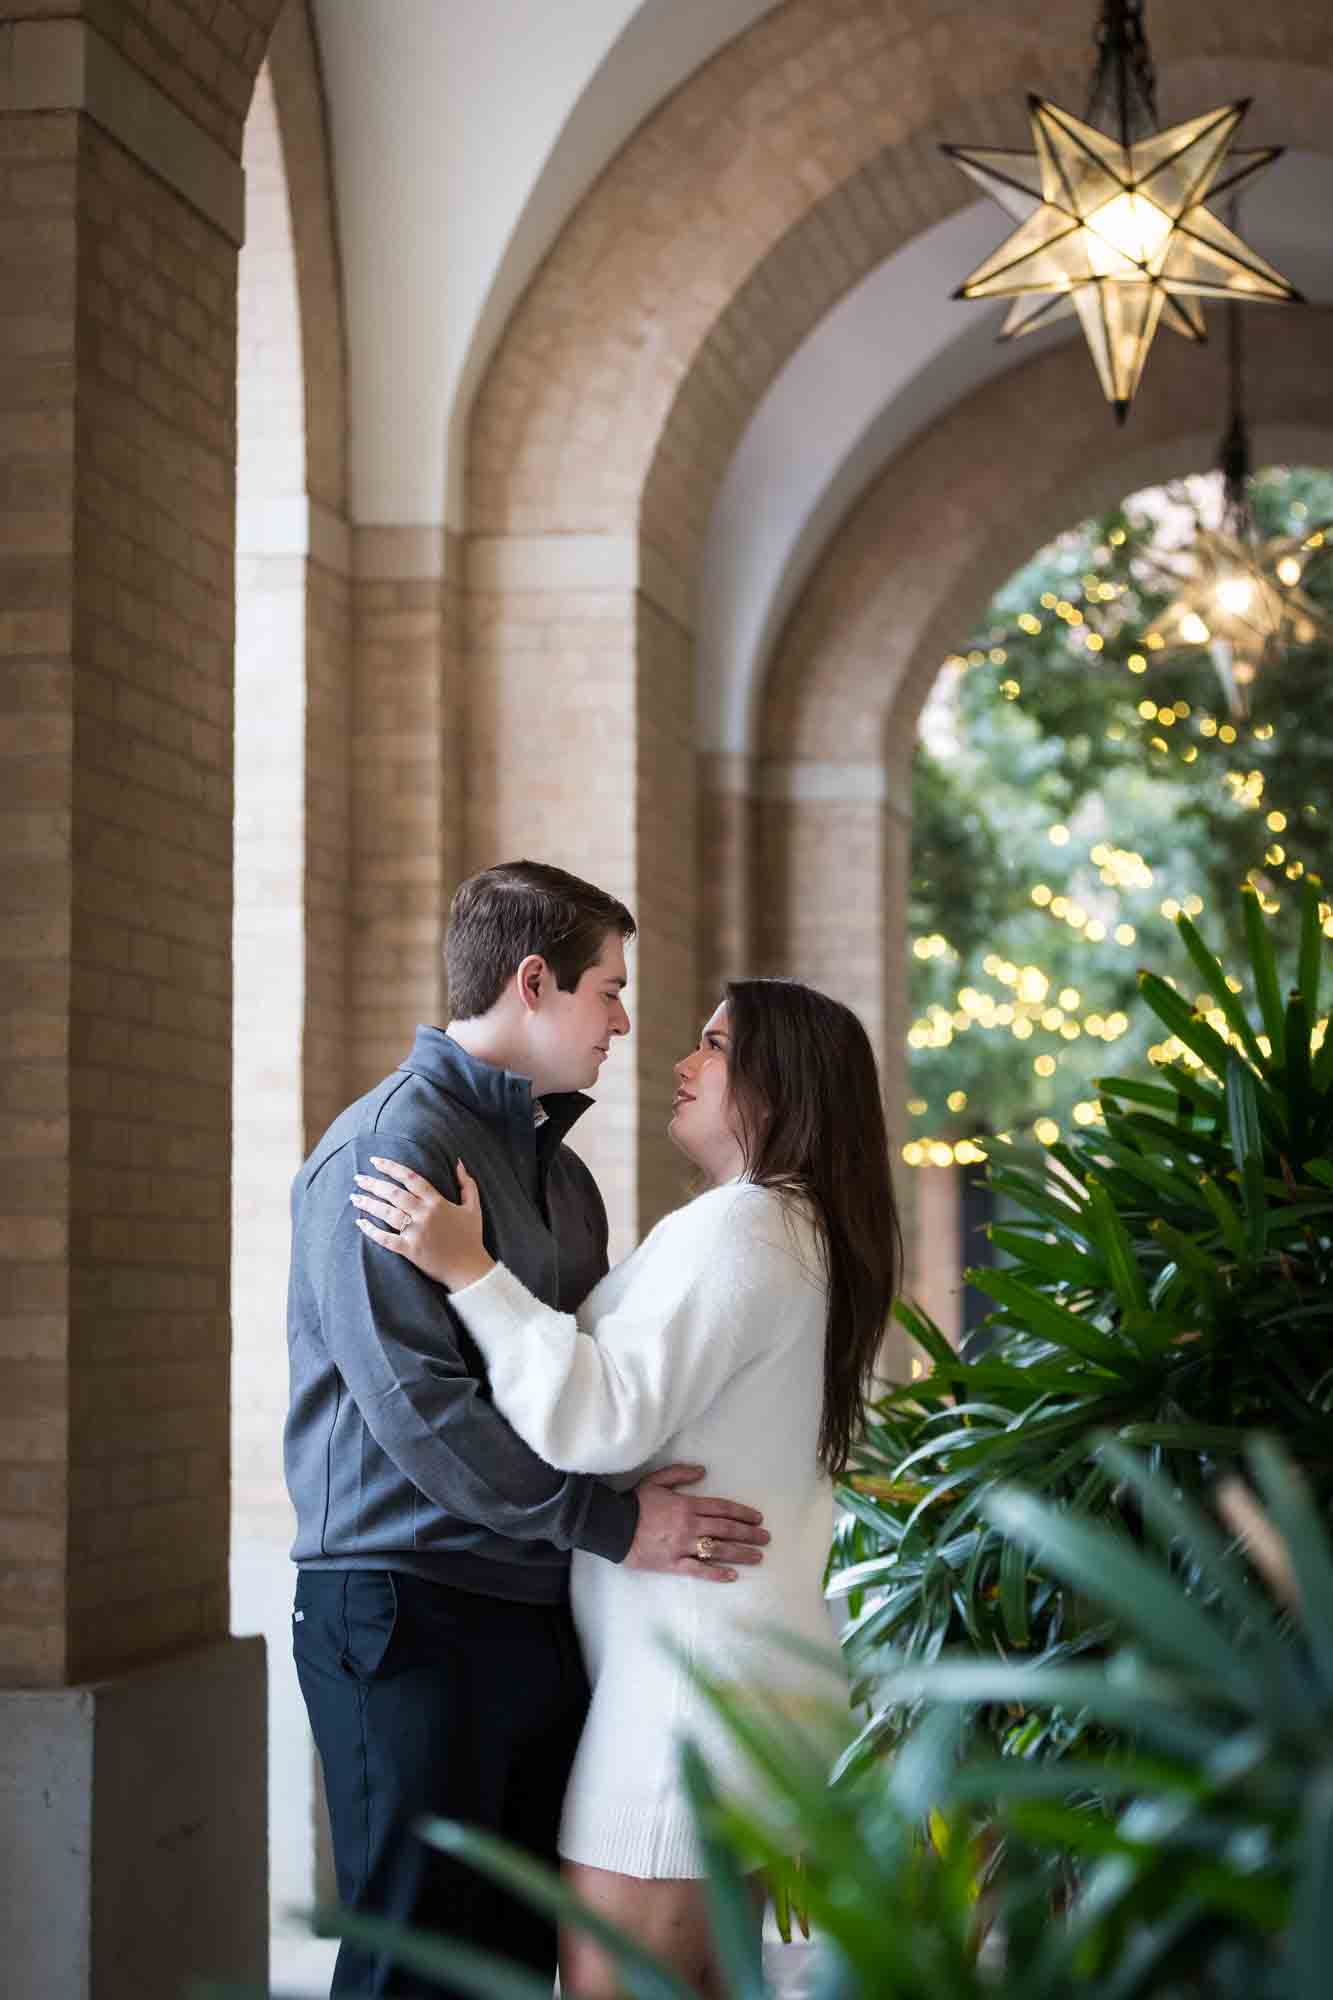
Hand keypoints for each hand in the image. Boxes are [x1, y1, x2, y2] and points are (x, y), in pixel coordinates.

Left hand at [351, 1157, 494, 1289]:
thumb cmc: (471, 1237)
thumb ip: (467, 1184)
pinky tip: (359, 1222)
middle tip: (358, 1178)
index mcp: (438, 1202)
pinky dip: (371, 1231)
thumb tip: (458, 1162)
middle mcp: (425, 1214)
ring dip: (368, 1204)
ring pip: (387, 1213)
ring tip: (354, 1197)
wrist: (469, 1269)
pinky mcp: (410, 1250)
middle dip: (373, 1184)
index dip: (391, 1167)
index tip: (375, 1161)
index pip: (411, 1178)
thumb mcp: (474, 1207)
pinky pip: (386, 1239)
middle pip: (394, 1193)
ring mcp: (417, 1233)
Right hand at [624, 1464, 769, 1583]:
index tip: (758, 1518)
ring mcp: (683, 1546)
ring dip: (741, 1553)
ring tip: (758, 1557)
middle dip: (749, 1534)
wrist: (613, 1526)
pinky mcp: (674, 1564)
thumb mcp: (657, 1480)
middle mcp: (690, 1525)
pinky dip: (717, 1573)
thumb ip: (680, 1473)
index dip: (742, 1513)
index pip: (722, 1508)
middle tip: (766, 1538)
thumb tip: (703, 1471)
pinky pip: (699, 1570)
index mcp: (688, 1504)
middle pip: (726, 1529)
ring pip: (718, 1550)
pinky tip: (732, 1575)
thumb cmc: (635, 1502)